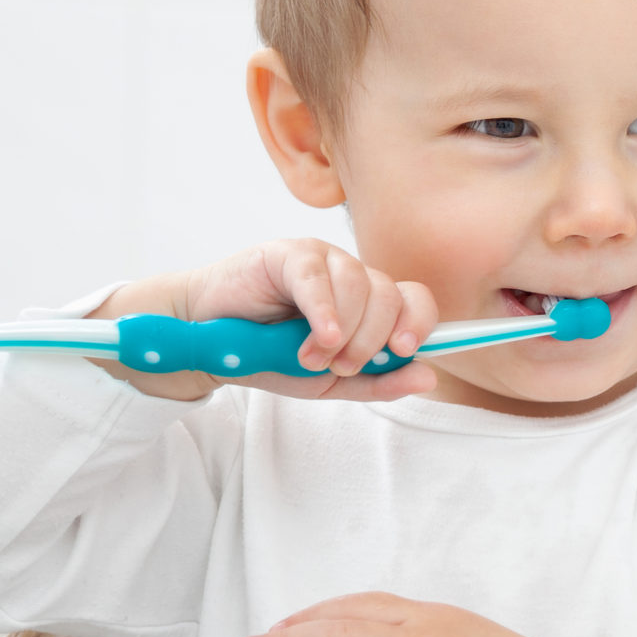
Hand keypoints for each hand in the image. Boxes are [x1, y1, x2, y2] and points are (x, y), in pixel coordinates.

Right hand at [89, 240, 437, 401]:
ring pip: (359, 284)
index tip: (405, 350)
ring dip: (343, 330)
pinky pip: (316, 275)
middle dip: (372, 338)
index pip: (414, 301)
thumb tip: (429, 377)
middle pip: (389, 295)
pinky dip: (324, 309)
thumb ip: (378, 382)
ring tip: (311, 358)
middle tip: (341, 366)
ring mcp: (323, 260)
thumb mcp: (329, 383)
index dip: (419, 322)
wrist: (207, 344)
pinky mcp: (287, 253)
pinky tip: (320, 336)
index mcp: (370, 304)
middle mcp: (353, 277)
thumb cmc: (269, 356)